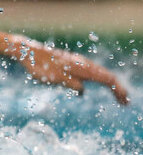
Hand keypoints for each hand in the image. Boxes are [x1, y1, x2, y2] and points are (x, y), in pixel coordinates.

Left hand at [13, 37, 128, 104]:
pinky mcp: (71, 63)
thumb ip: (71, 84)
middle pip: (107, 76)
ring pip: (100, 73)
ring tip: (117, 96)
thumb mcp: (55, 79)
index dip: (118, 90)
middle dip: (118, 89)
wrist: (29, 52)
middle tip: (125, 102)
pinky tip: (96, 85)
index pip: (107, 79)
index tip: (124, 102)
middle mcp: (83, 63)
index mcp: (82, 67)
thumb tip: (82, 91)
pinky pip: (91, 72)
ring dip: (110, 85)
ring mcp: (78, 63)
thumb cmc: (40, 66)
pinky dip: (99, 81)